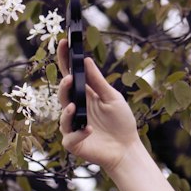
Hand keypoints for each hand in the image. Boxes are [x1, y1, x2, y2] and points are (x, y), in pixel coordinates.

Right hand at [58, 39, 140, 173]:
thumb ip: (98, 82)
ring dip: (66, 110)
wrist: (127, 148)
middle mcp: (75, 109)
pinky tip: (88, 128)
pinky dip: (78, 133)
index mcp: (84, 95)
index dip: (65, 59)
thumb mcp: (112, 98)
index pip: (70, 75)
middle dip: (64, 85)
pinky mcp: (74, 143)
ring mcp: (72, 127)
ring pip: (62, 116)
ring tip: (74, 104)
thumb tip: (85, 60)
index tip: (64, 42)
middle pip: (63, 94)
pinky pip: (71, 137)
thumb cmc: (121, 122)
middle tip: (69, 77)